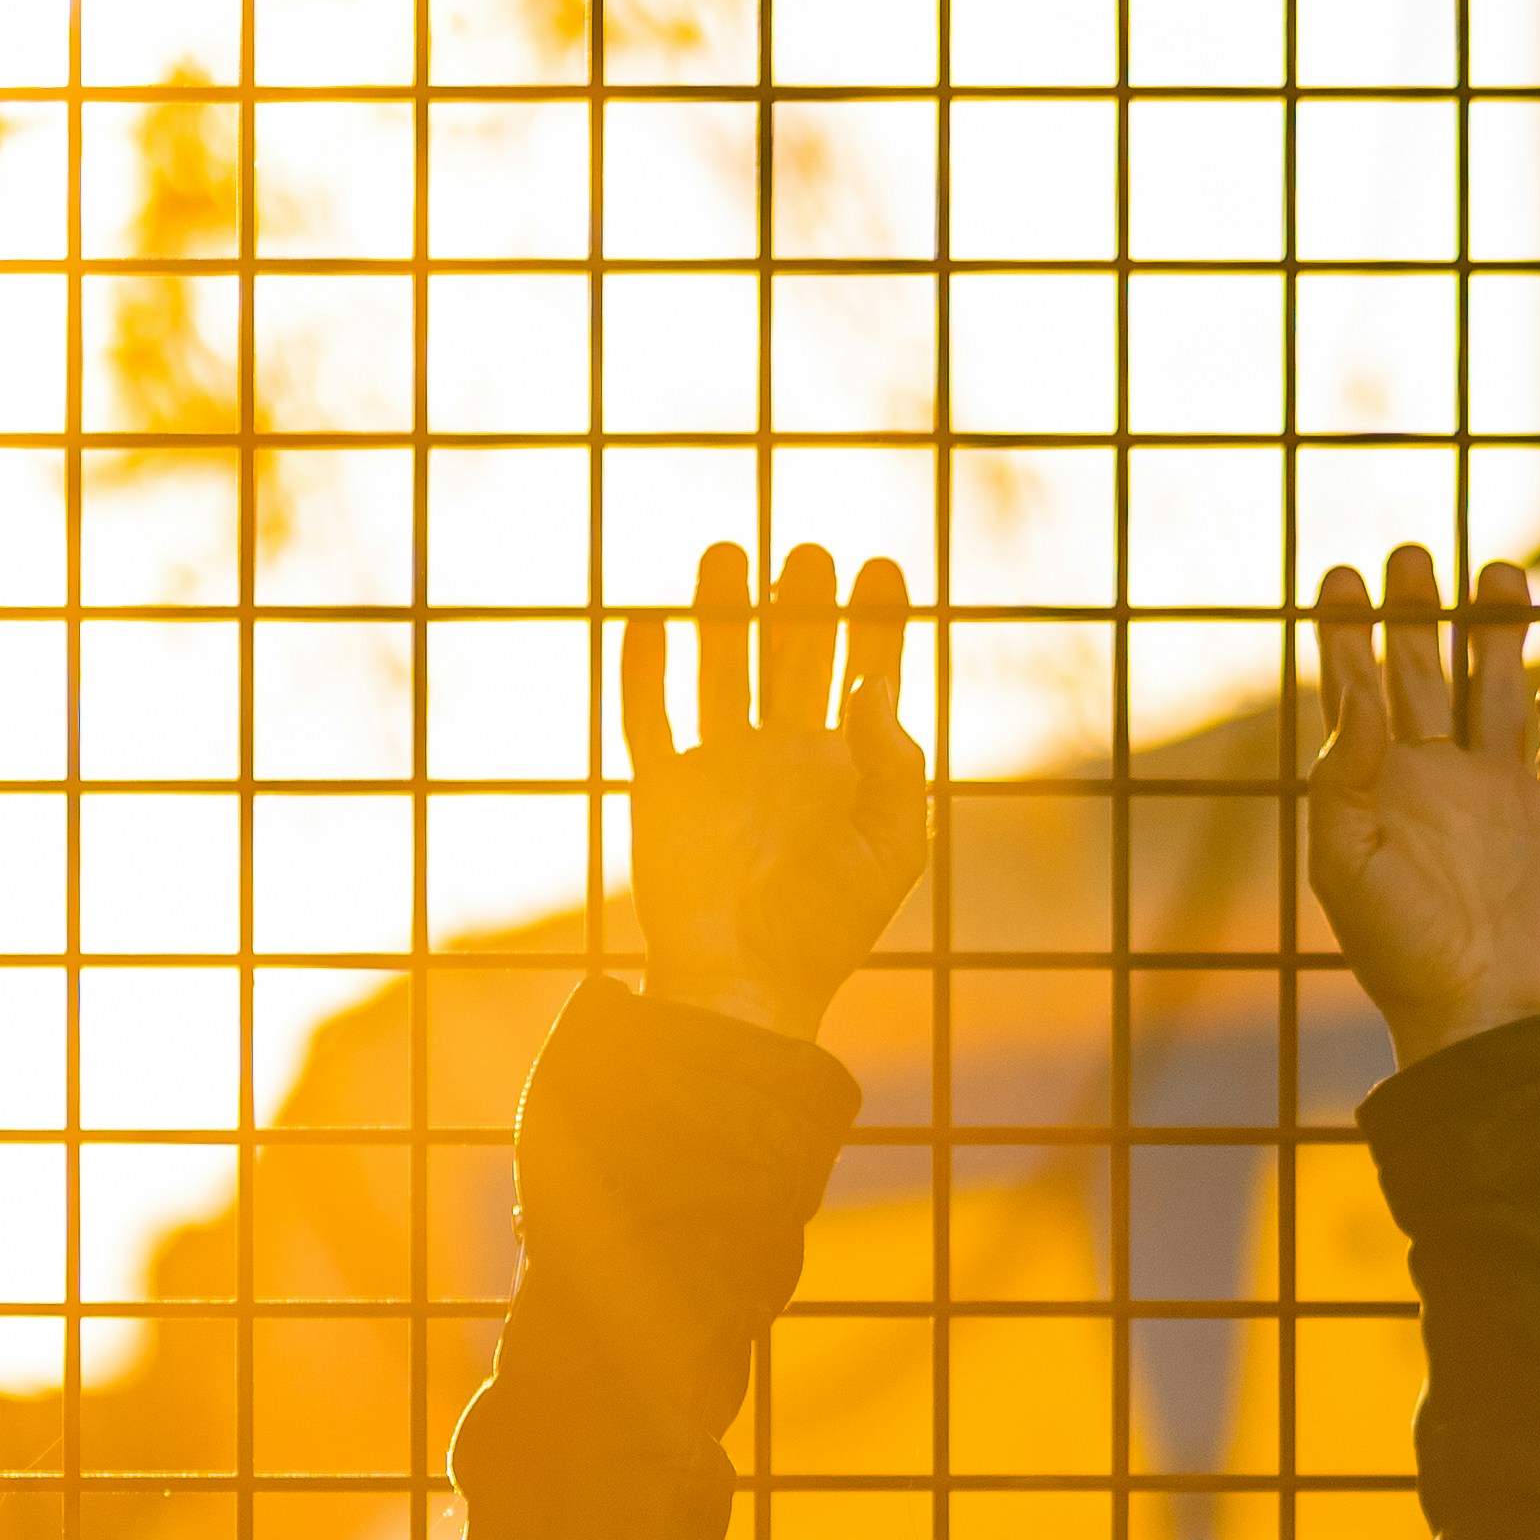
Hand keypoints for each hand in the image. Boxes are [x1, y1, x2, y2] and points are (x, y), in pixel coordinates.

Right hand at [623, 538, 930, 1044]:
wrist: (744, 987)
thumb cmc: (826, 930)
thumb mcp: (891, 849)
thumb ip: (894, 765)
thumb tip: (874, 682)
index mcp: (845, 769)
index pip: (865, 674)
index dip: (876, 622)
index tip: (882, 569)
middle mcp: (783, 757)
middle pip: (793, 655)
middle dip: (803, 602)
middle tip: (811, 557)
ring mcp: (720, 768)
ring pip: (720, 668)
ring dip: (723, 612)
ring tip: (730, 553)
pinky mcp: (663, 791)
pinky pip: (648, 719)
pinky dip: (644, 671)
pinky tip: (650, 621)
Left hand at [1306, 546, 1539, 1066]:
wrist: (1482, 1016)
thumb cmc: (1399, 949)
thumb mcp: (1347, 862)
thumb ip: (1344, 774)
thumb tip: (1363, 692)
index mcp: (1381, 784)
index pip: (1358, 688)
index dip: (1348, 631)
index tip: (1342, 577)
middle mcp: (1440, 776)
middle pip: (1429, 668)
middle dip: (1420, 610)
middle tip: (1413, 556)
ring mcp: (1503, 792)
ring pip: (1502, 687)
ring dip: (1499, 631)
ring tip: (1498, 574)